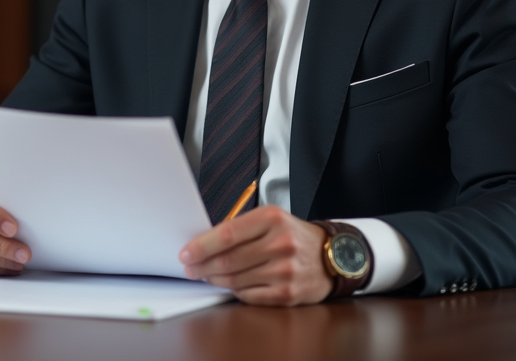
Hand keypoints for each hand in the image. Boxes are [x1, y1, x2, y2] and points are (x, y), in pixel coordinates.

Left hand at [179, 206, 332, 305]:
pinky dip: (234, 291)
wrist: (330, 256)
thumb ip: (240, 227)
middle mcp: (280, 244)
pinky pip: (249, 295)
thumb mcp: (270, 218)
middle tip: (190, 268)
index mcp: (272, 219)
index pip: (227, 234)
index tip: (186, 253)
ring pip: (235, 280)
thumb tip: (204, 242)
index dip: (202, 246)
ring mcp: (285, 271)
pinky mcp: (287, 293)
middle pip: (228, 260)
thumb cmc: (293, 235)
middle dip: (202, 266)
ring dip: (214, 279)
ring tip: (206, 275)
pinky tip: (229, 284)